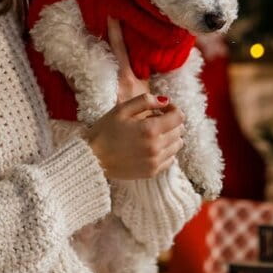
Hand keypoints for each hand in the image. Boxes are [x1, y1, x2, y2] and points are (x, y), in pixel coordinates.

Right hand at [81, 17, 185, 178]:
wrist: (92, 158)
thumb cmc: (105, 131)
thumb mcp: (122, 109)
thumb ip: (145, 101)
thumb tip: (165, 101)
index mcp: (150, 129)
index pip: (179, 117)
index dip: (173, 108)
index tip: (163, 108)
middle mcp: (156, 147)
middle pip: (179, 130)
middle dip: (171, 121)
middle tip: (155, 119)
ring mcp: (155, 162)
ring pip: (177, 145)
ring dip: (170, 136)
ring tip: (153, 133)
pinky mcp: (152, 172)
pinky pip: (170, 159)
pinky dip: (166, 150)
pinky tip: (152, 146)